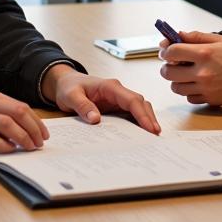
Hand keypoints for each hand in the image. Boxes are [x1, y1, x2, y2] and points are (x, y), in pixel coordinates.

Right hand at [0, 89, 49, 159]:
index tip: (44, 134)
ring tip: (29, 148)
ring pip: (6, 124)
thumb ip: (1, 116)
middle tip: (40, 143)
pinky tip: (10, 150)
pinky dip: (3, 145)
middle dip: (33, 128)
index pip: (21, 106)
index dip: (36, 121)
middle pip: (17, 112)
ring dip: (22, 137)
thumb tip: (28, 130)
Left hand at [43, 65, 160, 133]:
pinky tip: (140, 135)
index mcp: (110, 87)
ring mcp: (118, 99)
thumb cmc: (69, 88)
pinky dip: (138, 122)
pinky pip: (131, 114)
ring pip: (139, 108)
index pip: (132, 99)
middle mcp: (118, 92)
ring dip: (146, 120)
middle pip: (140, 103)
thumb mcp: (71, 96)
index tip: (150, 128)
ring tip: (151, 138)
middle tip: (155, 136)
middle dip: (149, 119)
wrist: (66, 83)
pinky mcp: (116, 106)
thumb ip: (83, 106)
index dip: (142, 114)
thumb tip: (96, 120)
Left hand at [159, 30, 221, 105]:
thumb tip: (178, 35)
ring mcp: (205, 88)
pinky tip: (196, 84)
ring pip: (176, 88)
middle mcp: (202, 72)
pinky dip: (189, 92)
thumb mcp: (219, 40)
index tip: (165, 51)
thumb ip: (196, 37)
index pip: (172, 52)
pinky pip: (189, 98)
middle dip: (166, 67)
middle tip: (171, 64)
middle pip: (168, 73)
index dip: (165, 51)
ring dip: (176, 81)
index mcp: (204, 54)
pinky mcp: (209, 100)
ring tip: (184, 75)